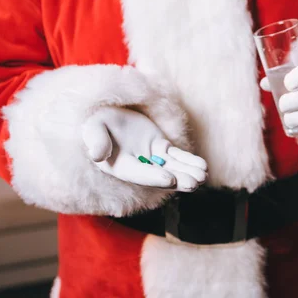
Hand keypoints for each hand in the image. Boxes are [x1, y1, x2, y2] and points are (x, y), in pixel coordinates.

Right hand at [82, 107, 206, 191]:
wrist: (107, 113)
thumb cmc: (98, 121)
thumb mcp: (94, 127)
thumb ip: (96, 140)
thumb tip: (97, 155)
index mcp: (120, 165)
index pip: (139, 173)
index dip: (154, 177)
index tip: (170, 179)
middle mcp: (137, 166)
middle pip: (160, 175)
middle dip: (178, 179)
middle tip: (195, 183)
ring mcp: (151, 157)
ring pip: (172, 167)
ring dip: (188, 172)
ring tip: (203, 176)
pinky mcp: (160, 147)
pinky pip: (176, 156)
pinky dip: (189, 161)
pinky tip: (203, 166)